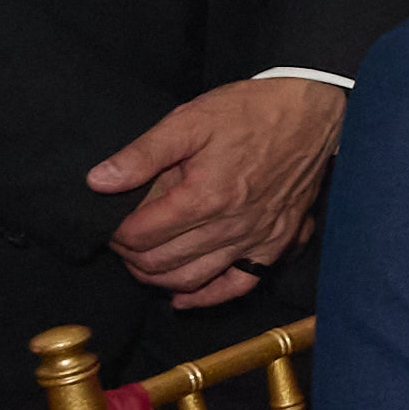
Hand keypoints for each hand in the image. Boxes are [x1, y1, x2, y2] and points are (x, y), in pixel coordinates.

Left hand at [90, 75, 346, 305]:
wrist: (310, 113)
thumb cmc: (249, 112)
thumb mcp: (189, 120)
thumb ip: (142, 154)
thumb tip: (98, 181)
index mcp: (203, 196)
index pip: (141, 235)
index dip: (117, 234)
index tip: (111, 223)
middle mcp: (229, 226)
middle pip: (161, 263)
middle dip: (132, 257)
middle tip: (123, 242)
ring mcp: (255, 239)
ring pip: (192, 279)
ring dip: (159, 278)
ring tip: (144, 263)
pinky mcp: (275, 243)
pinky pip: (239, 285)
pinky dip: (207, 297)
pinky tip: (184, 297)